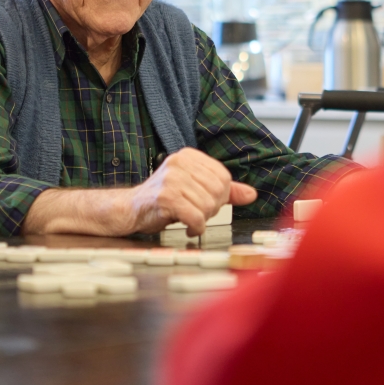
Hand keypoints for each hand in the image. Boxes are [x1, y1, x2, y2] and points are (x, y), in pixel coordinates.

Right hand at [130, 147, 257, 235]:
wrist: (132, 209)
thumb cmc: (164, 199)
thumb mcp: (195, 189)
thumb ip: (225, 191)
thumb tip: (252, 194)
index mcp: (188, 156)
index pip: (223, 176)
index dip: (220, 195)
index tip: (206, 202)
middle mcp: (179, 163)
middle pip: (218, 191)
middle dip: (211, 208)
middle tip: (196, 212)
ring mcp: (171, 179)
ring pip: (208, 206)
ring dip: (201, 219)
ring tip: (188, 218)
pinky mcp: (166, 198)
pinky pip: (196, 218)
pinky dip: (196, 228)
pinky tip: (187, 227)